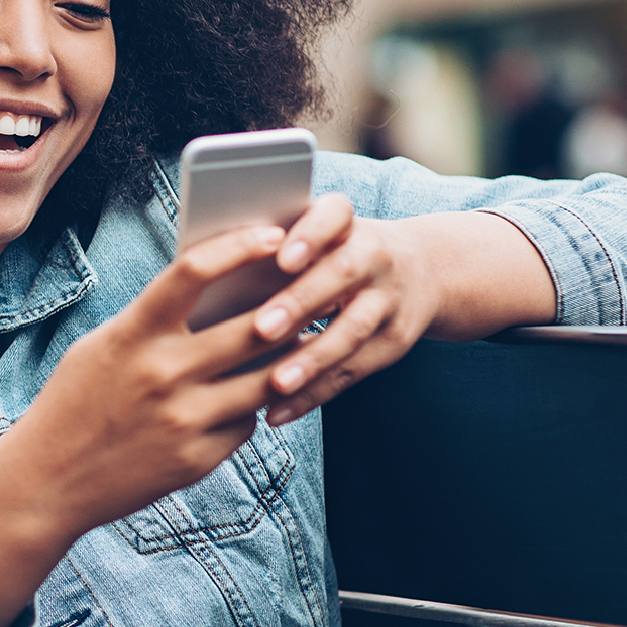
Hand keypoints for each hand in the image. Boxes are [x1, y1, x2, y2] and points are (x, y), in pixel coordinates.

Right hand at [0, 224, 289, 625]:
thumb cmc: (75, 402)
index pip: (194, 272)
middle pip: (254, 328)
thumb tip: (218, 292)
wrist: (47, 481)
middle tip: (315, 296)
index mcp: (132, 334)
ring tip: (301, 346)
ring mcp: (183, 419)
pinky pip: (246, 423)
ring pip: (267, 380)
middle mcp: (161, 373)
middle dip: (292, 310)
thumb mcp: (103, 347)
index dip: (240, 247)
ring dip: (289, 362)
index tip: (271, 236)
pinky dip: (250, 408)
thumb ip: (154, 321)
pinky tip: (246, 400)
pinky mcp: (197, 459)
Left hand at [253, 196, 556, 424]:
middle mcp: (374, 256)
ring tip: (274, 384)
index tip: (282, 257)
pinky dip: (312, 394)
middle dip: (300, 303)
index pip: (336, 214)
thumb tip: (201, 265)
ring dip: (311, 360)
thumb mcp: (318, 235)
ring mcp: (389, 301)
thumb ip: (272, 247)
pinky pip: (351, 371)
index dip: (311, 234)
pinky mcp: (393, 342)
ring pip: (350, 331)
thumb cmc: (335, 251)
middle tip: (262, 328)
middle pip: (340, 275)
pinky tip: (277, 412)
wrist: (424, 270)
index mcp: (346, 223)